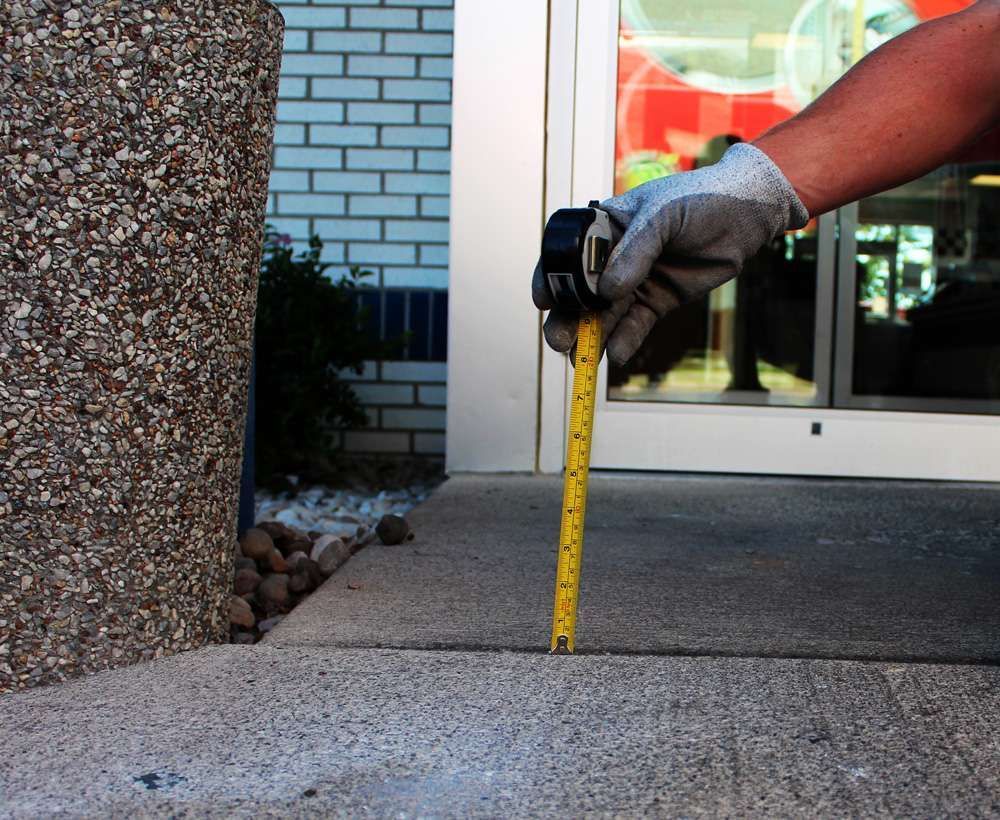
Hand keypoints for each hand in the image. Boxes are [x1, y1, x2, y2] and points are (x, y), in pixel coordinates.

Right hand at [533, 143, 807, 364]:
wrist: (747, 213)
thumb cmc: (701, 199)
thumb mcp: (662, 216)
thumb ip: (634, 252)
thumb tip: (608, 292)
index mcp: (603, 228)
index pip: (567, 257)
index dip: (553, 279)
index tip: (545, 300)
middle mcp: (612, 258)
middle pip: (579, 293)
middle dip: (567, 318)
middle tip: (561, 339)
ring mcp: (634, 281)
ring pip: (603, 315)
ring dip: (590, 337)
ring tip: (579, 357)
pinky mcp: (656, 301)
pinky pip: (634, 326)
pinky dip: (624, 341)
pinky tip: (617, 355)